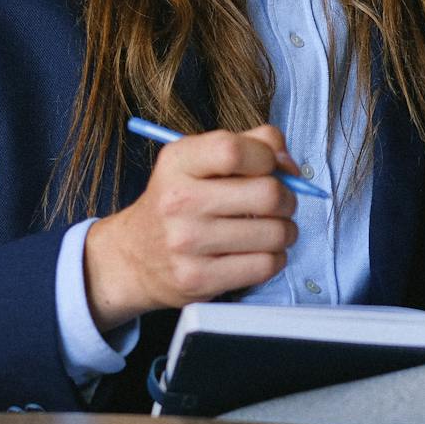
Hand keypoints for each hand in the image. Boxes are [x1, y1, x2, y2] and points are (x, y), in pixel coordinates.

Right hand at [83, 125, 300, 329]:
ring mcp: (187, 243)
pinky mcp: (199, 278)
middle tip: (281, 203)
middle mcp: (179, 201)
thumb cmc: (178, 202)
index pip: (233, 150)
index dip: (267, 157)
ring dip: (285, 231)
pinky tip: (260, 252)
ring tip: (272, 230)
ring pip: (275, 233)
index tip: (271, 167)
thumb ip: (250, 145)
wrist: (133, 257)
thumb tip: (290, 165)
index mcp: (178, 162)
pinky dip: (275, 259)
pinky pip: (265, 265)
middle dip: (288, 198)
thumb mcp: (198, 160)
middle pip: (267, 194)